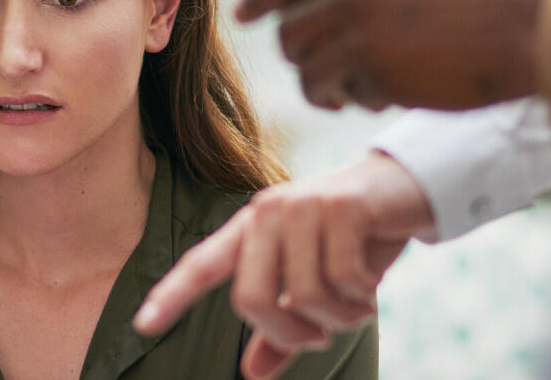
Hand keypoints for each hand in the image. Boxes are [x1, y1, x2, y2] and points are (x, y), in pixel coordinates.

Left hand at [134, 152, 431, 378]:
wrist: (408, 189)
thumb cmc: (355, 239)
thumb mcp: (316, 283)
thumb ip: (283, 328)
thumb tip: (253, 374)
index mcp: (251, 229)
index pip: (202, 264)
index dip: (172, 295)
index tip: (142, 325)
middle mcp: (267, 212)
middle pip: (251, 300)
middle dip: (289, 335)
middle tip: (319, 338)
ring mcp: (302, 205)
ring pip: (303, 297)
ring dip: (338, 318)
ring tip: (357, 306)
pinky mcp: (340, 206)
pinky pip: (342, 279)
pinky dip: (361, 298)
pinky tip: (372, 287)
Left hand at [237, 0, 542, 111]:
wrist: (527, 34)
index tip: (243, 16)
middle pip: (289, 30)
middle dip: (301, 58)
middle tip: (325, 76)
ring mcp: (357, 26)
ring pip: (305, 66)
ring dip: (322, 88)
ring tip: (347, 96)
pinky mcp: (370, 66)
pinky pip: (336, 92)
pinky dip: (350, 102)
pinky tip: (376, 101)